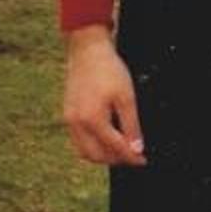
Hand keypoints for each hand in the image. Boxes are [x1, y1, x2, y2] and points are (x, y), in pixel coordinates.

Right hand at [63, 25, 145, 164]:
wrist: (87, 51)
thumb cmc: (109, 70)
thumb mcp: (126, 97)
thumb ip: (131, 125)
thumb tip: (137, 148)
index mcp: (93, 120)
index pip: (115, 148)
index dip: (131, 157)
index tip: (143, 160)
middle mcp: (77, 124)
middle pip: (97, 156)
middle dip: (116, 160)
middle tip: (133, 156)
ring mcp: (69, 120)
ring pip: (84, 151)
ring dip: (102, 156)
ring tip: (120, 150)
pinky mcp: (67, 114)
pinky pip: (78, 140)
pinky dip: (92, 146)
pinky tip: (105, 139)